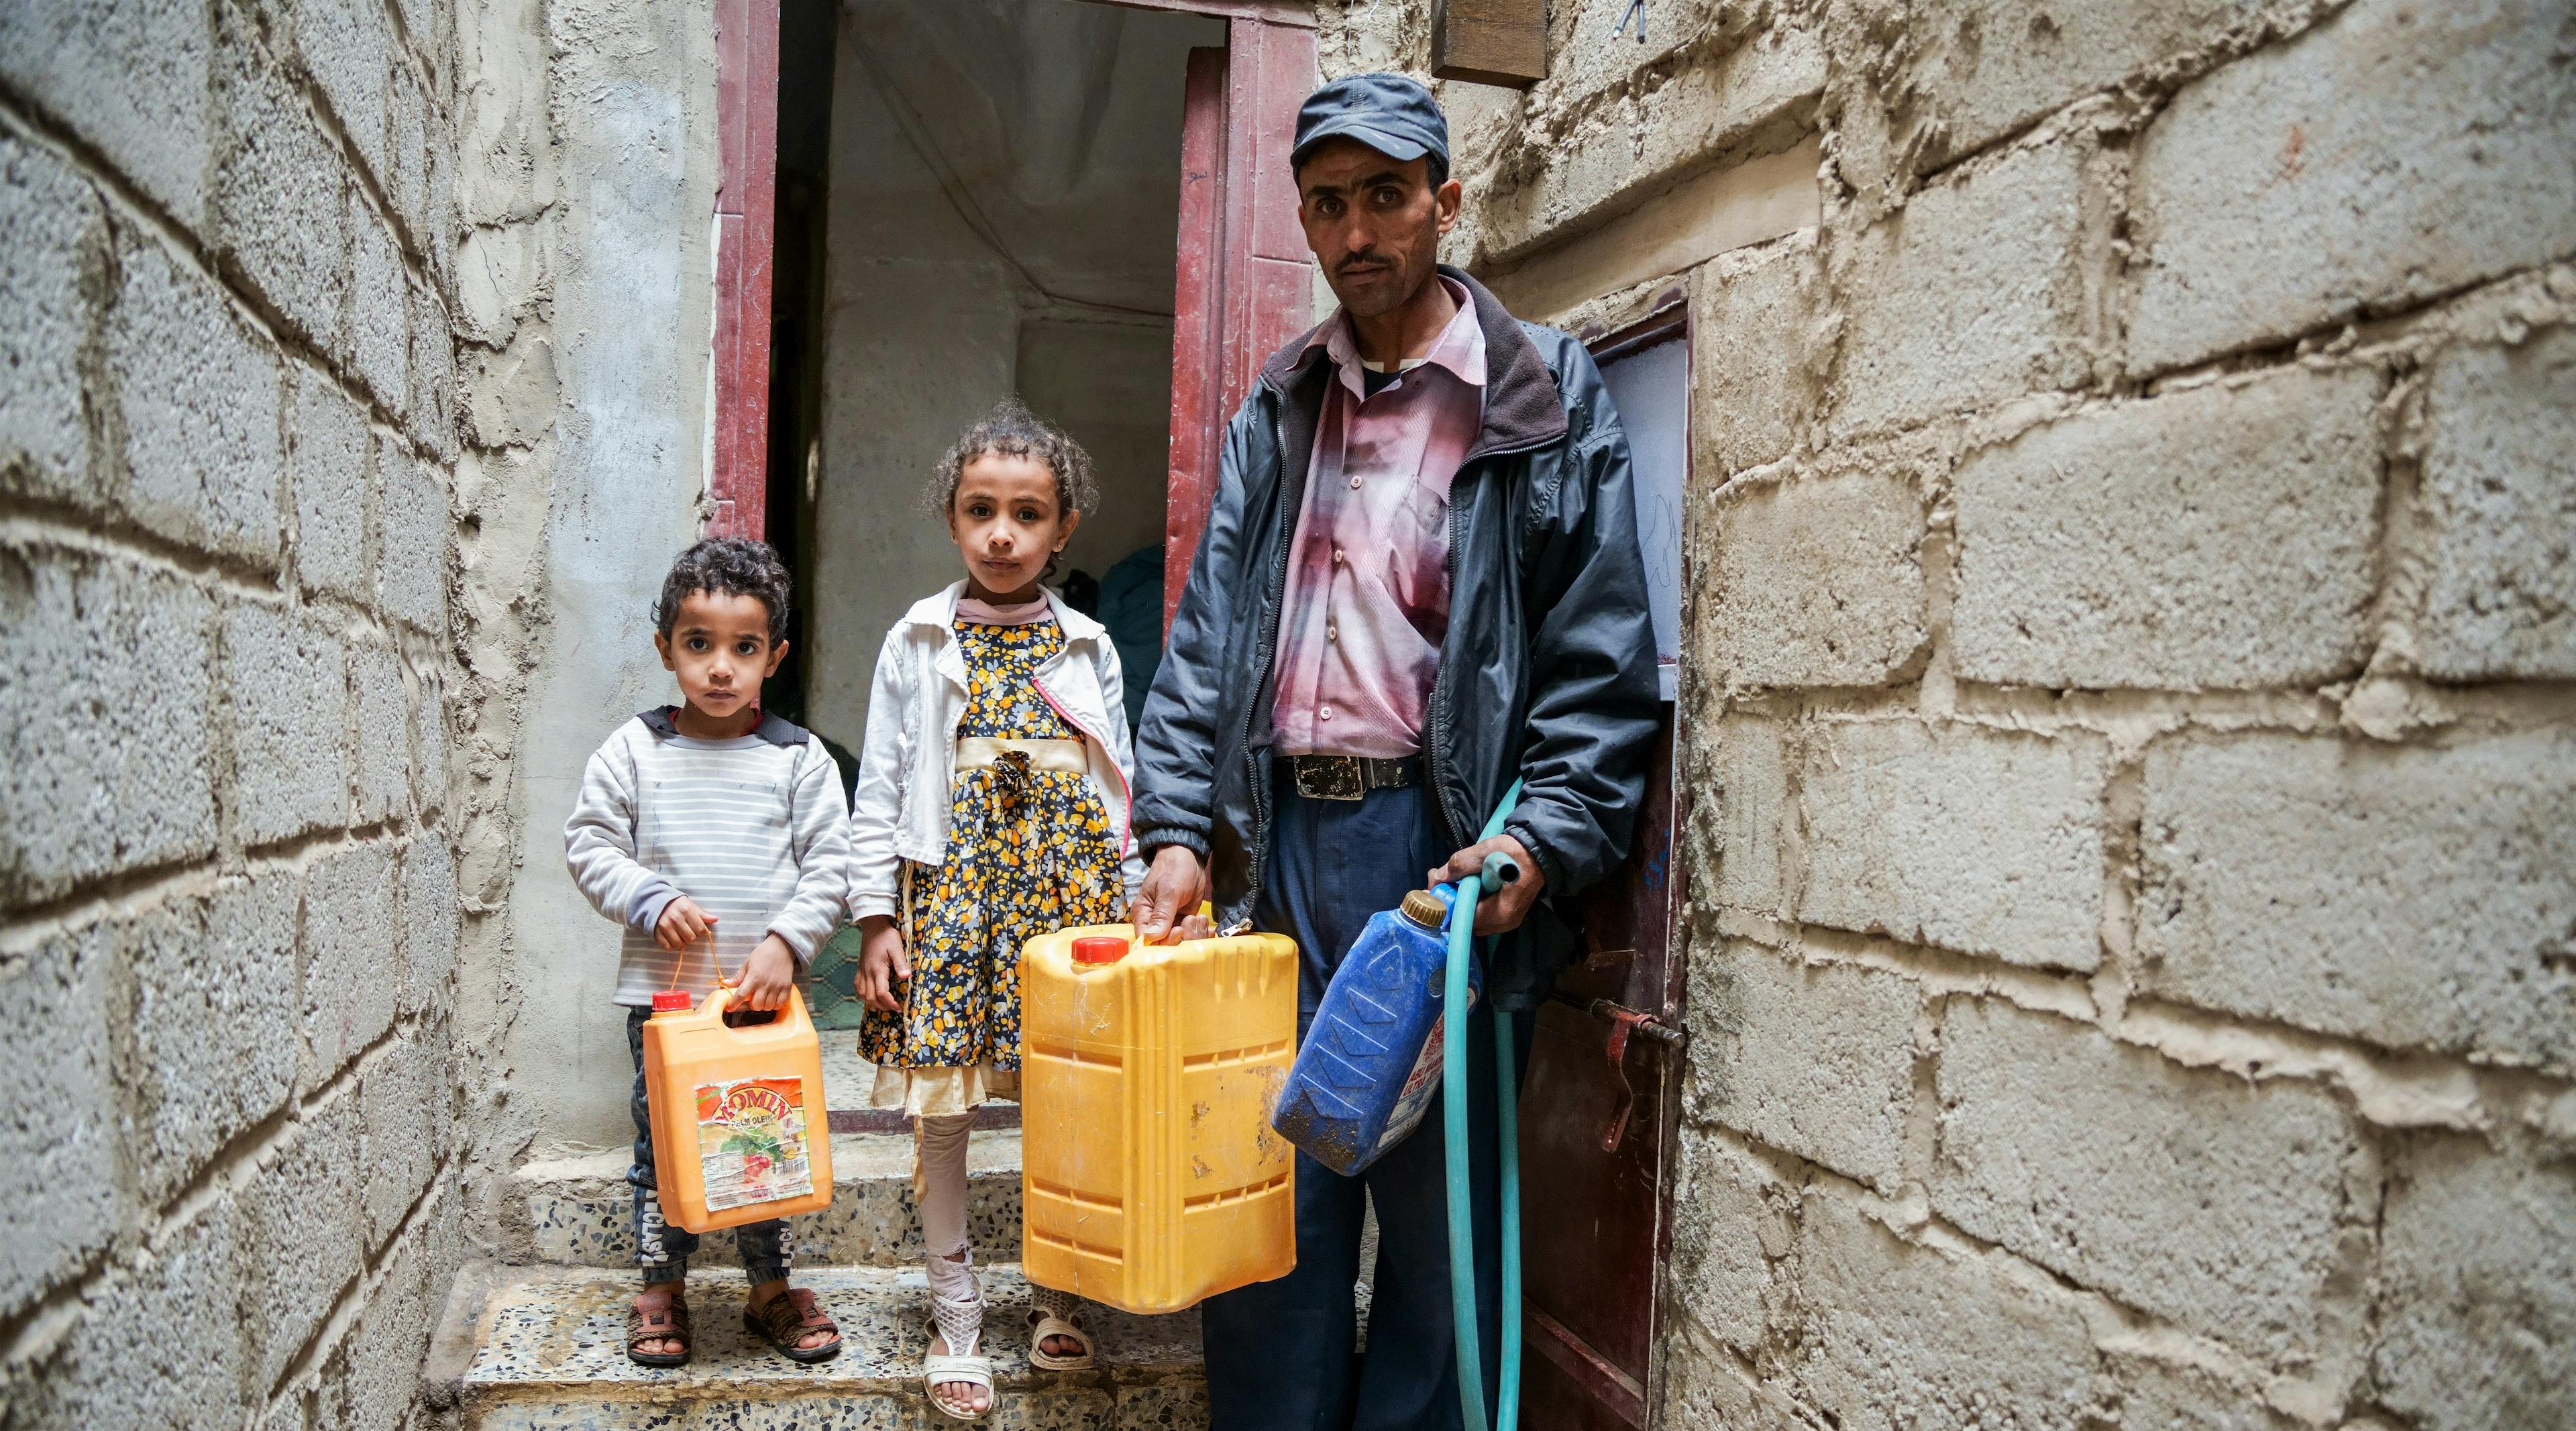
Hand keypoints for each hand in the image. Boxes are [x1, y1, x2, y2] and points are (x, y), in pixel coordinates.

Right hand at [655, 895, 716, 951]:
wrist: (656, 901)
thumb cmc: (677, 905)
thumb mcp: (691, 906)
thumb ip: (703, 914)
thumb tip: (716, 919)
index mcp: (686, 910)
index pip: (700, 929)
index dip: (701, 931)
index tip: (697, 928)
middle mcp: (675, 918)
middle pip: (691, 939)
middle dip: (692, 937)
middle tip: (688, 931)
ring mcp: (665, 926)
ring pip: (679, 944)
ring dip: (682, 942)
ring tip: (680, 935)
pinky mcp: (656, 933)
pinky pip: (667, 947)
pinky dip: (671, 946)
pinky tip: (672, 939)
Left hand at [735, 934, 797, 1011]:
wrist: (782, 947)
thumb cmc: (762, 954)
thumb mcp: (747, 963)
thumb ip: (738, 976)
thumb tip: (725, 984)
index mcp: (753, 977)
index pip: (741, 995)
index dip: (734, 1004)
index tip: (730, 1008)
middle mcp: (765, 984)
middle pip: (756, 1005)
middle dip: (752, 1005)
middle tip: (752, 1000)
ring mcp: (777, 986)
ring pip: (768, 1007)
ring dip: (763, 1006)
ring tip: (763, 999)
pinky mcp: (787, 987)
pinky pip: (780, 1004)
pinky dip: (775, 1005)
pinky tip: (772, 999)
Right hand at [854, 916, 909, 1011]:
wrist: (873, 927)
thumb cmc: (887, 936)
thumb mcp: (897, 948)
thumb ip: (901, 963)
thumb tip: (906, 977)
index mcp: (877, 969)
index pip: (881, 993)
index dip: (890, 1003)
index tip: (899, 1007)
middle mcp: (867, 973)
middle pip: (871, 998)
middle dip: (882, 1006)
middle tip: (894, 1008)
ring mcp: (862, 971)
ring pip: (862, 994)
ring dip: (873, 1003)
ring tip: (884, 1004)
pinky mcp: (860, 969)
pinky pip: (858, 988)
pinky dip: (864, 995)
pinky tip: (872, 996)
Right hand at [1130, 846, 1209, 944]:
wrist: (1188, 856)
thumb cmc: (1174, 869)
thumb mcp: (1169, 891)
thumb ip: (1161, 915)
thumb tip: (1151, 937)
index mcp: (1142, 914)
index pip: (1146, 940)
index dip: (1163, 941)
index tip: (1179, 931)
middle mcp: (1154, 922)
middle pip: (1165, 945)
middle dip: (1182, 938)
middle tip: (1192, 921)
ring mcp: (1170, 923)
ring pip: (1180, 942)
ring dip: (1194, 935)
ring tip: (1200, 919)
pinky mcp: (1184, 921)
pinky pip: (1191, 935)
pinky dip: (1201, 933)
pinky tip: (1208, 927)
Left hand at [1428, 834, 1544, 935]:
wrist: (1540, 851)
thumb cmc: (1515, 852)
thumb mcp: (1486, 851)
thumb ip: (1460, 864)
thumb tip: (1436, 878)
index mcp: (1500, 912)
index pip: (1464, 919)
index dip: (1446, 905)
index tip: (1433, 892)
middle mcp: (1504, 923)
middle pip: (1468, 922)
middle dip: (1452, 905)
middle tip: (1442, 885)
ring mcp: (1508, 921)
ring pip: (1475, 921)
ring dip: (1462, 905)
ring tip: (1454, 885)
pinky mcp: (1508, 915)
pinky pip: (1483, 916)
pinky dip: (1472, 905)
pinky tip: (1468, 889)